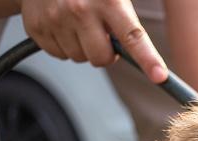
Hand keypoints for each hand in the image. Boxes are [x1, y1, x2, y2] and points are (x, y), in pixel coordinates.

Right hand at [17, 0, 167, 82]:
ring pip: (79, 58)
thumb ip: (126, 23)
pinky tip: (63, 25)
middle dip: (105, 54)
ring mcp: (56, 18)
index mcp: (109, 1)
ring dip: (83, 48)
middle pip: (101, 58)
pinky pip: (58, 54)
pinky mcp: (37, 27)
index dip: (148, 59)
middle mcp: (81, 9)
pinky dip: (63, 45)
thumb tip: (141, 56)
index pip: (133, 37)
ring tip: (79, 24)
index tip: (160, 76)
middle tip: (102, 35)